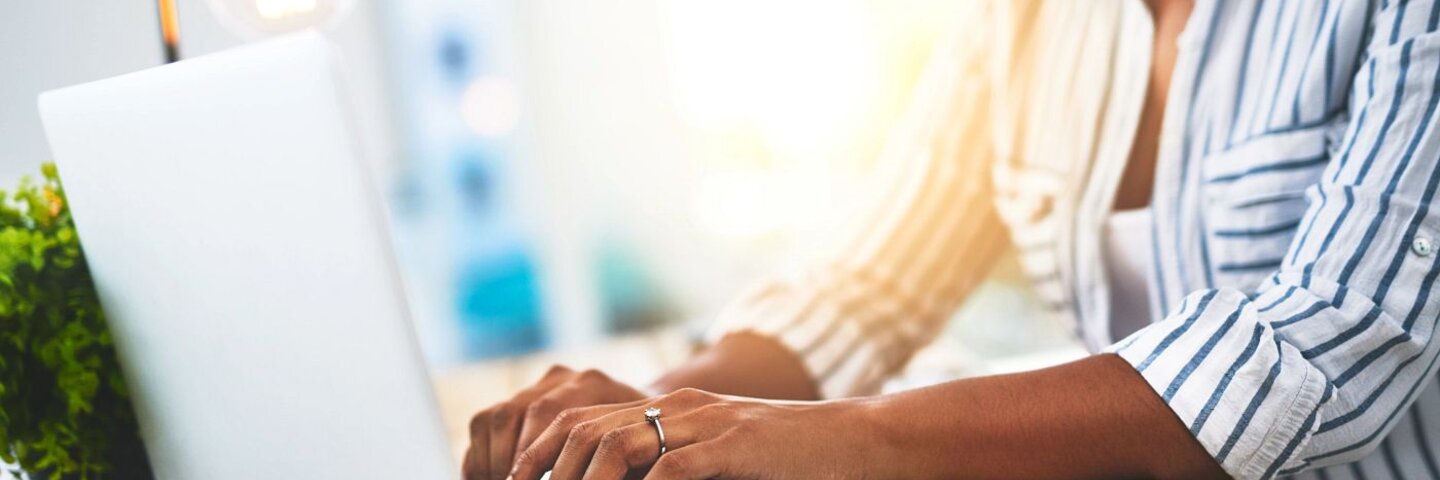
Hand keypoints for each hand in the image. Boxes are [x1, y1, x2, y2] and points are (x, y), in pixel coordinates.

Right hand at [463, 366, 648, 479]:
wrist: (648, 419)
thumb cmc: (647, 445)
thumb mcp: (635, 451)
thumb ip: (607, 463)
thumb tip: (587, 471)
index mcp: (594, 383)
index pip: (551, 416)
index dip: (532, 456)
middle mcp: (564, 377)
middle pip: (517, 412)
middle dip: (509, 462)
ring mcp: (539, 385)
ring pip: (497, 417)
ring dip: (491, 461)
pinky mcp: (520, 398)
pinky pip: (486, 423)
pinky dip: (481, 456)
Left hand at [509, 388, 886, 479]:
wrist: (858, 441)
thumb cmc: (788, 461)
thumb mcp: (718, 460)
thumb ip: (668, 469)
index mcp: (671, 409)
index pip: (583, 418)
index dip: (541, 451)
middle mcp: (681, 409)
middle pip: (586, 427)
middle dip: (545, 468)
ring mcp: (707, 423)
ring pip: (617, 442)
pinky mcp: (735, 445)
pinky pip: (673, 467)